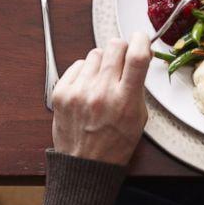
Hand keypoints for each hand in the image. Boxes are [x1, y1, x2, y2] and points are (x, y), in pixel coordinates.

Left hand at [51, 33, 151, 165]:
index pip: (137, 56)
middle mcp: (101, 92)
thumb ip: (138, 87)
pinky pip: (77, 65)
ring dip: (102, 62)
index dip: (141, 40)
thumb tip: (138, 57)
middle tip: (122, 61)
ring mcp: (79, 91)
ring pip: (95, 53)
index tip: (140, 39)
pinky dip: (84, 72)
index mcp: (125, 101)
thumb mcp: (138, 118)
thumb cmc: (114, 145)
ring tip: (102, 81)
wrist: (84, 165)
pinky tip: (87, 88)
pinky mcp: (62, 92)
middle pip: (115, 46)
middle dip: (122, 49)